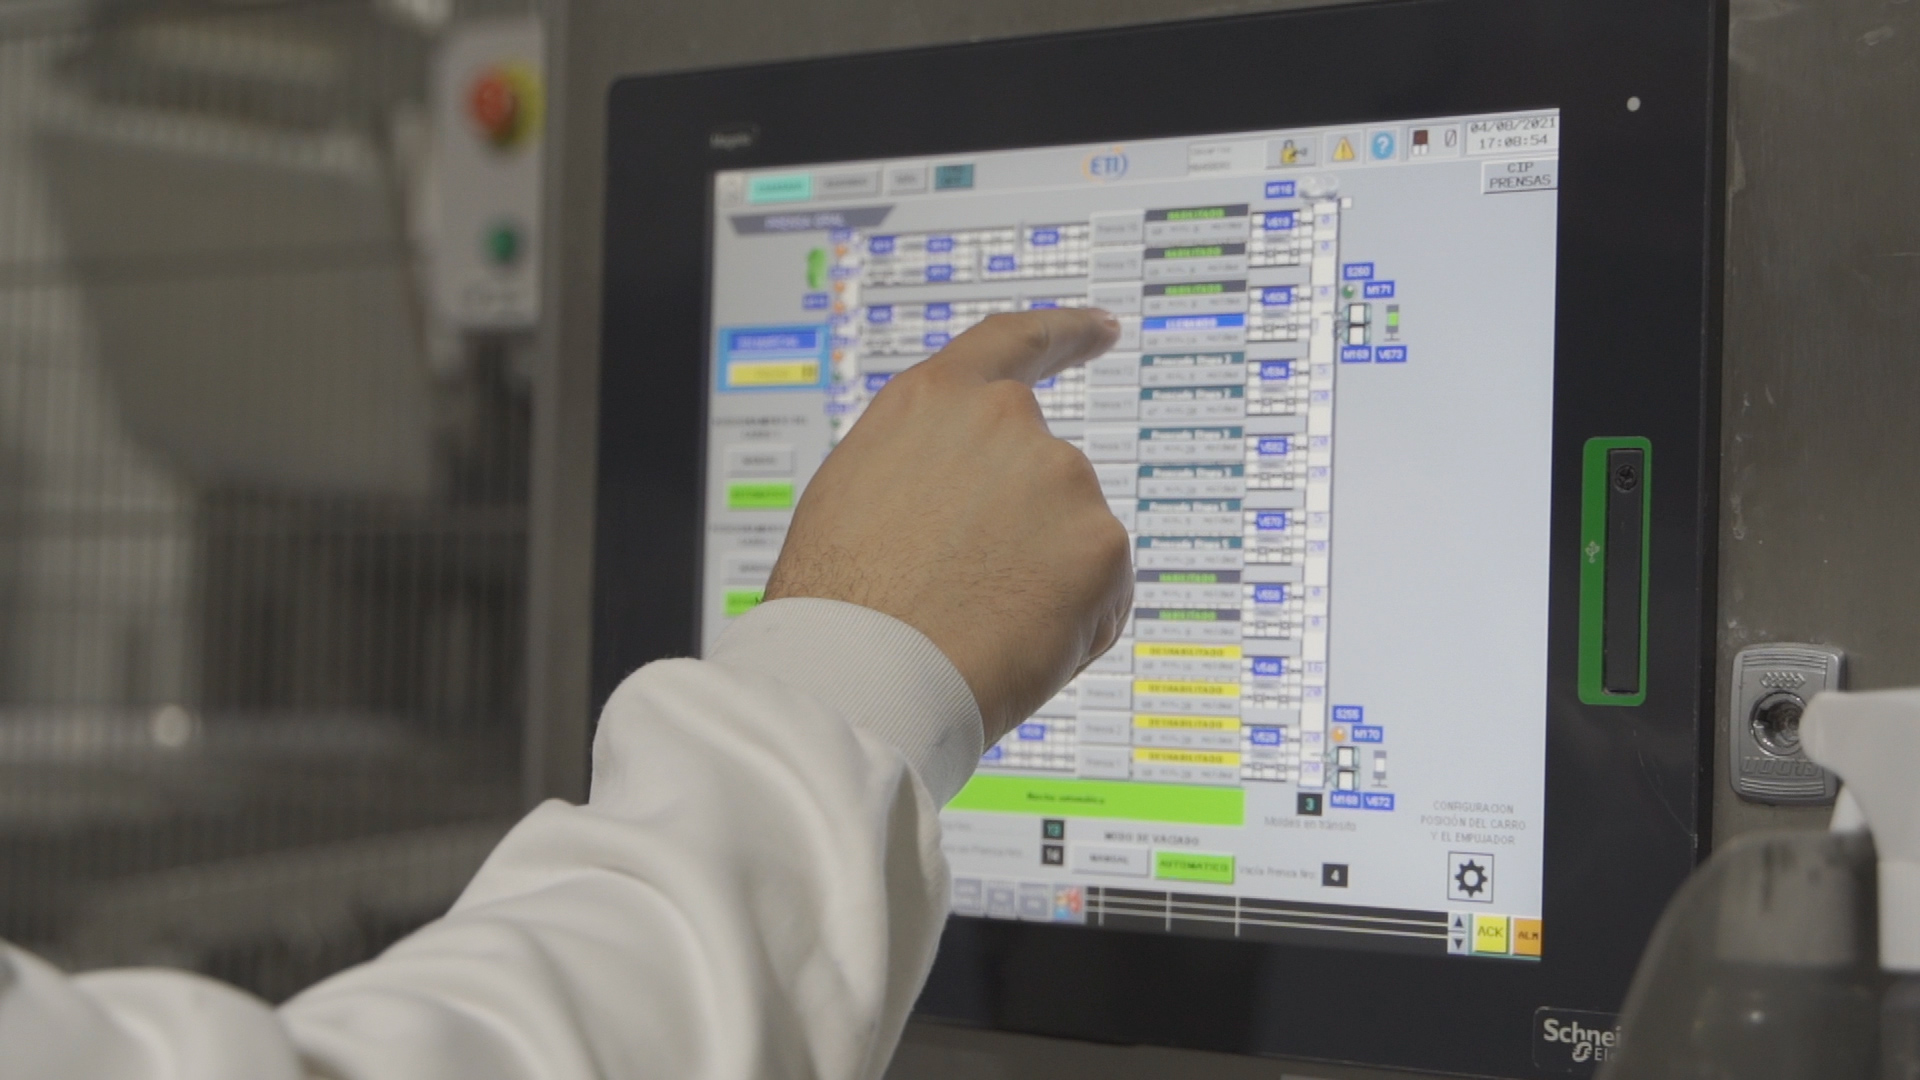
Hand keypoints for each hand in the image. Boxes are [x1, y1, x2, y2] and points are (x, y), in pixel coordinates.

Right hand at [764, 309, 1133, 743]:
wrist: (858, 673)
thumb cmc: (837, 601)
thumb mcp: (857, 492)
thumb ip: (926, 464)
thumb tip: (965, 489)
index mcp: (935, 400)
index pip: (1015, 343)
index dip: (1066, 333)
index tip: (1103, 330)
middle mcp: (1008, 421)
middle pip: (1041, 475)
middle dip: (1022, 532)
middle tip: (970, 594)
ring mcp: (1062, 479)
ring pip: (1071, 540)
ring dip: (1039, 582)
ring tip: (968, 625)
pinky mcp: (1104, 546)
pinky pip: (1100, 595)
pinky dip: (1069, 627)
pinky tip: (1009, 645)